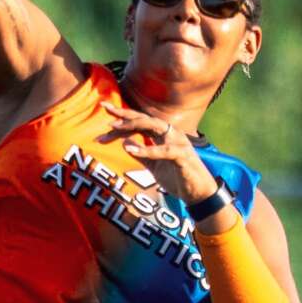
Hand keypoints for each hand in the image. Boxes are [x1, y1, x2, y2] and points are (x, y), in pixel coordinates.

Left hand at [95, 113, 220, 209]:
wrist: (198, 193)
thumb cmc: (177, 177)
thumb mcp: (154, 166)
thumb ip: (141, 154)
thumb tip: (124, 144)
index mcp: (163, 135)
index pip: (140, 121)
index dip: (122, 115)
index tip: (103, 109)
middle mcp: (170, 134)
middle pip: (145, 118)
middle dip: (124, 113)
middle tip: (105, 109)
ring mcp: (177, 142)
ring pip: (154, 126)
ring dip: (133, 125)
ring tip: (114, 128)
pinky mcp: (182, 155)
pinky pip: (164, 150)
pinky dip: (147, 150)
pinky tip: (130, 150)